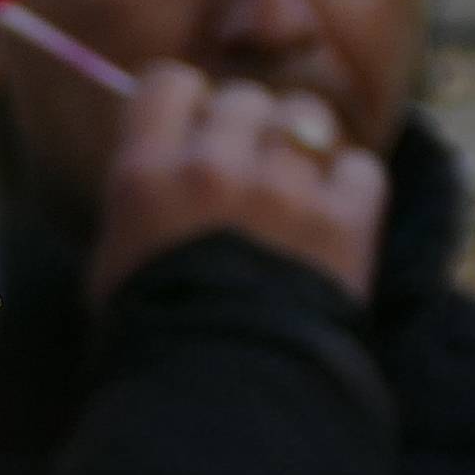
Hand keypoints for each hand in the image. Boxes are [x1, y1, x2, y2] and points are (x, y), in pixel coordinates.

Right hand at [84, 61, 389, 306]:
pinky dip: (351, 185)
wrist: (226, 393)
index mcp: (147, 172)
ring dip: (301, 146)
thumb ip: (140, 194)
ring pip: (306, 119)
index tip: (191, 129)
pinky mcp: (345, 219)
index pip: (170, 81)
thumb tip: (156, 155)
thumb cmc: (153, 333)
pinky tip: (335, 215)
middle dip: (247, 127)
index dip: (186, 103)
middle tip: (246, 169)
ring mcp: (286, 189)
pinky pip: (360, 167)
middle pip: (243, 97)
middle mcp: (216, 165)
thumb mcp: (115, 257)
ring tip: (295, 188)